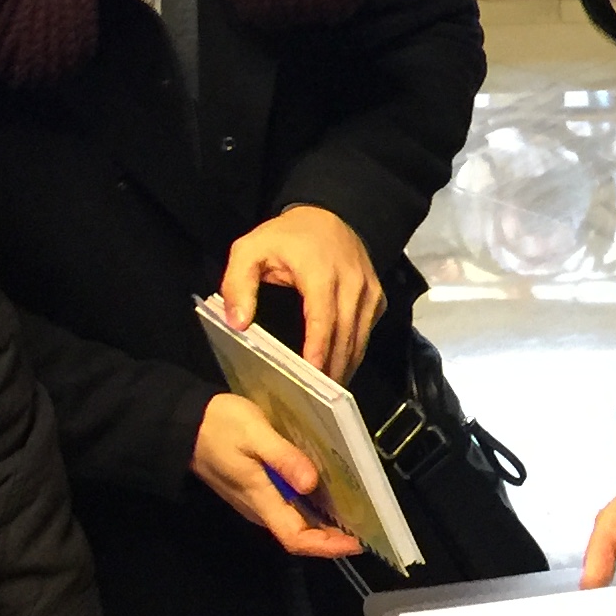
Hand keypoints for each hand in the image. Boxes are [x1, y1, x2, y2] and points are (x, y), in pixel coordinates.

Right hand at [193, 394, 364, 558]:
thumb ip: (283, 458)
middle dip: (334, 536)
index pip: (296, 538)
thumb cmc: (219, 426)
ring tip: (359, 510)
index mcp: (261, 499)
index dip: (327, 546)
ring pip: (297, 520)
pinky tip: (331, 489)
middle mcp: (261, 507)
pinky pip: (290, 505)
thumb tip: (311, 483)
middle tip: (369, 526)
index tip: (356, 543)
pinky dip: (313, 504)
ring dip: (326, 521)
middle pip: (301, 533)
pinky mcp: (257, 489)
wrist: (183, 424)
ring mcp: (258, 500)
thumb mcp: (255, 433)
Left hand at [220, 205, 385, 382]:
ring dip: (345, 365)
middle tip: (317, 401)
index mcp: (320, 272)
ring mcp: (369, 291)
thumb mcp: (249, 250)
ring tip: (328, 395)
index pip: (324, 318)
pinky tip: (338, 368)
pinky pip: (367, 331)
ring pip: (361, 338)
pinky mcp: (377, 298)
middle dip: (332, 368)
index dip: (319, 349)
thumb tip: (239, 324)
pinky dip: (354, 352)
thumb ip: (238, 285)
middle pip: (346, 335)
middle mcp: (352, 283)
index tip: (313, 376)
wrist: (328, 214)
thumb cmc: (285, 237)